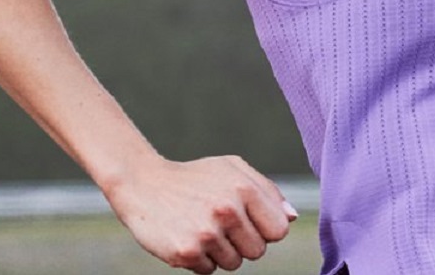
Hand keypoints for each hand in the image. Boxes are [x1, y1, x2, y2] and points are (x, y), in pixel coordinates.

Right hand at [105, 154, 297, 272]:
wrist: (143, 183)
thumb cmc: (194, 177)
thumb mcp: (232, 169)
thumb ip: (267, 191)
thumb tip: (292, 217)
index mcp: (244, 188)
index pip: (278, 230)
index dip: (264, 229)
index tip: (247, 220)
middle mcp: (227, 210)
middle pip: (258, 251)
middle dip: (243, 242)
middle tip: (220, 224)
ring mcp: (206, 233)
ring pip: (234, 264)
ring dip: (221, 252)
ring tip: (202, 228)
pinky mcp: (186, 252)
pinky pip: (209, 271)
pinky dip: (200, 259)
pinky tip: (187, 236)